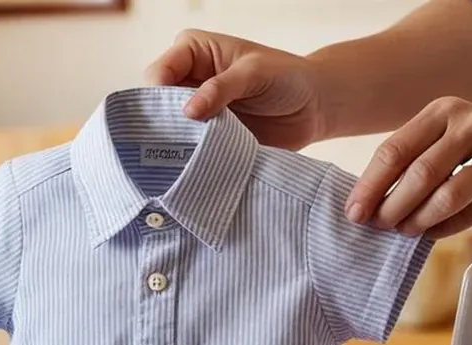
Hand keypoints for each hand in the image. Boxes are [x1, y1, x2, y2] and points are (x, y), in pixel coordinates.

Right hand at [144, 29, 326, 150]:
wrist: (315, 108)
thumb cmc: (287, 77)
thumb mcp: (254, 72)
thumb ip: (221, 88)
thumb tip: (188, 111)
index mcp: (193, 52)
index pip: (159, 72)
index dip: (158, 94)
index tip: (174, 115)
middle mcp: (187, 81)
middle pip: (157, 104)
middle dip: (162, 123)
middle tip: (173, 142)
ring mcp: (195, 112)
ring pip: (168, 130)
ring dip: (176, 144)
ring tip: (185, 157)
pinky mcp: (205, 138)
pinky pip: (188, 151)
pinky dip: (190, 159)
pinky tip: (194, 166)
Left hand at [346, 97, 471, 239]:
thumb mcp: (444, 134)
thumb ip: (410, 157)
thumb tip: (365, 200)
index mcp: (444, 111)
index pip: (395, 150)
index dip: (369, 185)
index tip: (353, 212)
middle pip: (420, 173)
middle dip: (392, 205)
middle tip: (378, 225)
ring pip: (447, 195)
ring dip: (418, 219)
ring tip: (404, 230)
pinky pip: (471, 213)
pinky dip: (444, 227)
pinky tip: (430, 232)